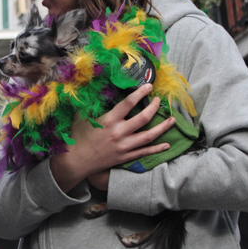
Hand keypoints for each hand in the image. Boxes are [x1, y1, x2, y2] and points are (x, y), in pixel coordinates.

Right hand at [50, 84, 175, 192]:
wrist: (75, 161)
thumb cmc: (77, 137)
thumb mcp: (81, 116)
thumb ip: (90, 103)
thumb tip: (94, 89)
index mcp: (108, 120)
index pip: (128, 103)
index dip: (140, 93)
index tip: (149, 87)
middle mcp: (119, 133)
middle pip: (143, 118)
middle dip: (154, 107)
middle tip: (158, 101)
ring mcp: (124, 146)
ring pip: (149, 136)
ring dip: (162, 128)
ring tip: (172, 120)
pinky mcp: (124, 157)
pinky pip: (144, 152)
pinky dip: (156, 149)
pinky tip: (166, 145)